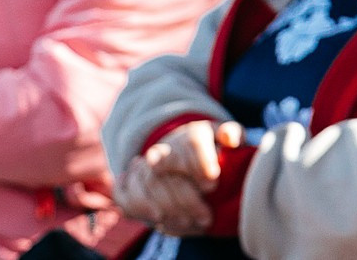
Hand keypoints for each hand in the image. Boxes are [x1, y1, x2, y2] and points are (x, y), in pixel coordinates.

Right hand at [114, 120, 242, 236]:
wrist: (189, 159)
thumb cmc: (217, 154)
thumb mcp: (230, 143)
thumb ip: (233, 136)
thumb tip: (228, 137)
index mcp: (194, 133)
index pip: (192, 142)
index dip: (201, 163)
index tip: (212, 184)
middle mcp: (166, 146)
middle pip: (168, 167)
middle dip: (187, 196)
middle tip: (206, 217)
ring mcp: (145, 163)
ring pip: (148, 181)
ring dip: (167, 205)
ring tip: (187, 222)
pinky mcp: (130, 181)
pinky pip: (124, 193)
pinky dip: (139, 206)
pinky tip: (158, 218)